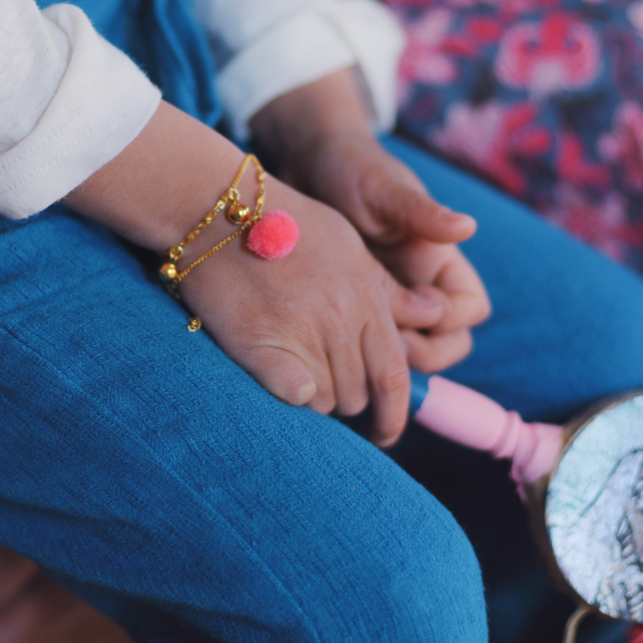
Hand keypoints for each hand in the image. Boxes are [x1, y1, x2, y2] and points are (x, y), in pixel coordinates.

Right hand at [179, 175, 433, 444]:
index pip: (395, 375)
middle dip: (347, 400)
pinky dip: (291, 394)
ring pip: (326, 400)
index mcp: (368, 297)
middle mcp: (342, 319)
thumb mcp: (348, 245)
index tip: (385, 431)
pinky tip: (278, 375)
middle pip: (359, 394)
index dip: (394, 414)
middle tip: (324, 384)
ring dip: (315, 397)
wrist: (220, 210)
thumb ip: (384, 289)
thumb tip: (423, 318)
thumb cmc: (283, 222)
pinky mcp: (263, 346)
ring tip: (294, 368)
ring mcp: (303, 333)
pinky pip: (295, 395)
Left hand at [250, 70, 491, 371]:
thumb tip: (467, 228)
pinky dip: (357, 352)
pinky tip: (330, 347)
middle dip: (424, 354)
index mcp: (439, 260)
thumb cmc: (354, 169)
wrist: (309, 164)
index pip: (468, 308)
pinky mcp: (357, 307)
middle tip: (385, 347)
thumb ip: (421, 212)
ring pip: (408, 349)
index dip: (449, 318)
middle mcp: (421, 285)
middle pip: (447, 341)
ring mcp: (389, 299)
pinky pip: (369, 342)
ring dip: (389, 359)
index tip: (413, 305)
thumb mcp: (383, 189)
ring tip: (353, 348)